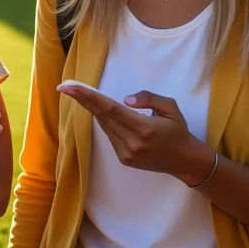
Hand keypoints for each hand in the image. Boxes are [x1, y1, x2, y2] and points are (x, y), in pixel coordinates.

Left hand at [57, 84, 213, 184]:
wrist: (184, 161)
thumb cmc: (178, 131)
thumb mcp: (170, 107)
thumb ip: (148, 99)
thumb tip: (125, 99)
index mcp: (144, 128)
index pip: (110, 108)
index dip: (88, 97)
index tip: (71, 87)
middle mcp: (132, 142)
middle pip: (101, 116)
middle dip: (82, 99)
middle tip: (64, 86)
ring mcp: (125, 153)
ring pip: (104, 125)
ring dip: (94, 110)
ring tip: (81, 94)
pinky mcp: (123, 159)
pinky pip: (110, 135)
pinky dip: (106, 122)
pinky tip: (105, 113)